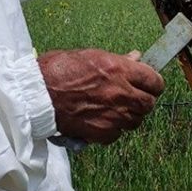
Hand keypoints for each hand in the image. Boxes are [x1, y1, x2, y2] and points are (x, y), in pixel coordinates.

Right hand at [38, 48, 164, 143]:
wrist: (37, 95)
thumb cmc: (58, 70)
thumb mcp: (90, 56)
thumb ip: (117, 61)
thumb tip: (136, 58)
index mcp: (119, 69)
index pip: (154, 80)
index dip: (153, 83)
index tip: (149, 84)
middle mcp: (120, 93)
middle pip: (149, 103)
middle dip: (143, 100)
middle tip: (133, 97)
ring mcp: (113, 115)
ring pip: (136, 121)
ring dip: (129, 116)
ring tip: (114, 109)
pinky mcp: (102, 132)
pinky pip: (118, 134)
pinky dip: (112, 129)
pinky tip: (100, 120)